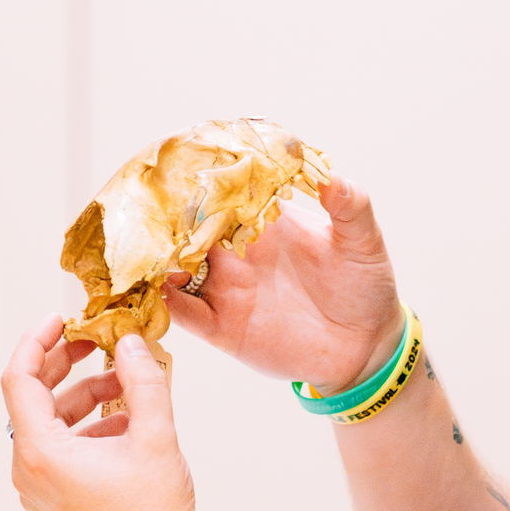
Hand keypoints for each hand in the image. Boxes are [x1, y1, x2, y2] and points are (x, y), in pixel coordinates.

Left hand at [2, 317, 198, 510]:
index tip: (63, 320)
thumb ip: (142, 379)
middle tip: (97, 343)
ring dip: (85, 400)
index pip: (19, 380)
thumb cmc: (157, 510)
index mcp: (41, 454)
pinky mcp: (55, 503)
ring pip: (51, 427)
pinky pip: (60, 452)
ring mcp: (39, 491)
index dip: (38, 342)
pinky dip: (87, 430)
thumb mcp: (156, 434)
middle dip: (66, 367)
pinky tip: (126, 426)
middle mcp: (29, 473)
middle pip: (33, 401)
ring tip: (128, 389)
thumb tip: (130, 342)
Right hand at [164, 174, 402, 392]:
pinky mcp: (222, 327)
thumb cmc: (364, 285)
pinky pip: (183, 313)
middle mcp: (236, 253)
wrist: (366, 344)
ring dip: (157, 258)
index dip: (200, 182)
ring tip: (143, 248)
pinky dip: (163, 302)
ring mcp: (226, 289)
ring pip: (175, 267)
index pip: (221, 195)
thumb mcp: (363, 242)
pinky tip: (155, 290)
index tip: (178, 167)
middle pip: (187, 229)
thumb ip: (351, 207)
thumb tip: (333, 176)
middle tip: (143, 207)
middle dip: (165, 218)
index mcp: (263, 223)